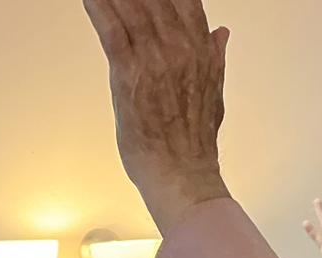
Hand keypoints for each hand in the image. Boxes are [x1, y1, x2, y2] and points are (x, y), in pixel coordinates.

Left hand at [82, 0, 231, 231]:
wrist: (184, 177)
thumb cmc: (194, 144)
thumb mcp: (214, 94)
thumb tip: (221, 32)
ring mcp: (155, 61)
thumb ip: (215, 57)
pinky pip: (112, 30)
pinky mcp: (129, 76)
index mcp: (201, 50)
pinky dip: (100, 7)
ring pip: (133, 7)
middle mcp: (180, 49)